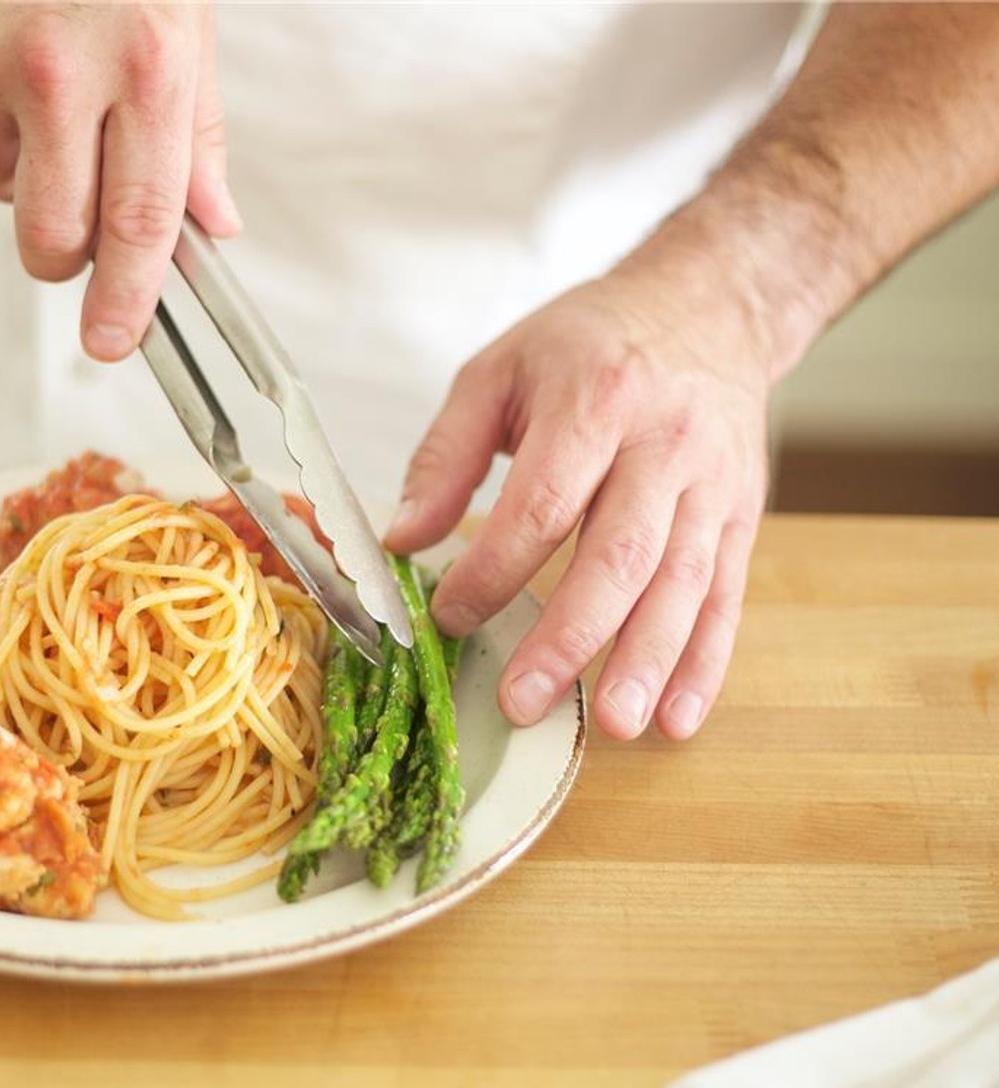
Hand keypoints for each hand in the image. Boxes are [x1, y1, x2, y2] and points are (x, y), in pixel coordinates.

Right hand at [0, 1, 239, 359]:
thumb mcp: (183, 23)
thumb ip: (196, 133)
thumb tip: (212, 222)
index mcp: (143, 65)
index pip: (142, 221)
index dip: (128, 299)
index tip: (114, 341)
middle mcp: (57, 68)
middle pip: (52, 233)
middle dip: (67, 254)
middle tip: (80, 227)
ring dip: (24, 166)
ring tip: (44, 87)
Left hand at [383, 269, 771, 739]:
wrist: (707, 307)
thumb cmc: (587, 343)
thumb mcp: (497, 370)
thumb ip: (444, 455)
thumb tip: (401, 540)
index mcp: (594, 401)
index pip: (542, 505)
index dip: (493, 571)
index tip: (449, 619)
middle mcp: (663, 444)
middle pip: (618, 554)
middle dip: (569, 637)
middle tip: (522, 703)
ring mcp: (712, 483)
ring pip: (682, 584)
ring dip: (647, 661)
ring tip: (613, 724)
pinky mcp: (741, 514)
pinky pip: (726, 595)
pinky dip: (705, 662)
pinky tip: (677, 718)